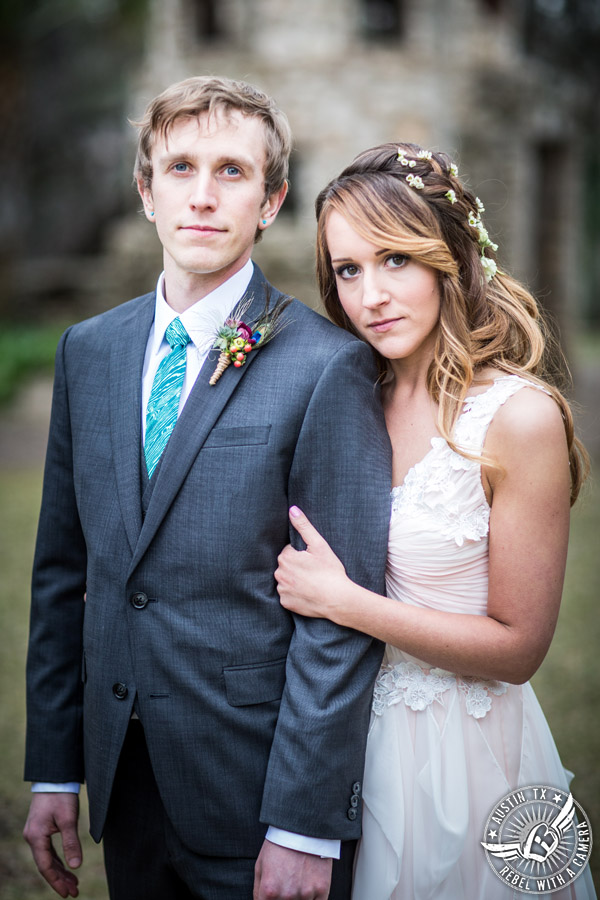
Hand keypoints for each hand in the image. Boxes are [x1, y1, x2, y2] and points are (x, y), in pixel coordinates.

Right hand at [23, 792, 80, 897]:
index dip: (57, 882)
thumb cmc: (61, 796)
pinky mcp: (41, 829)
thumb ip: (71, 843)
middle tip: (74, 892)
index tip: (68, 894)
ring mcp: (36, 833)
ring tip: (73, 883)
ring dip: (60, 871)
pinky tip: (67, 867)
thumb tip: (76, 866)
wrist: (55, 777)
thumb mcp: (69, 819)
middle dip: (60, 880)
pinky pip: (48, 850)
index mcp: (36, 837)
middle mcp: (33, 837)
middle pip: (46, 865)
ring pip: (47, 858)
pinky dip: (58, 860)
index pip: (46, 866)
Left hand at [254, 840, 332, 898]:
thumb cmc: (280, 845)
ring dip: (299, 899)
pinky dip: (312, 899)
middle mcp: (287, 896)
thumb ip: (258, 892)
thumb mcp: (260, 865)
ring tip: (298, 883)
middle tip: (287, 885)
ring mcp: (305, 894)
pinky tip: (309, 887)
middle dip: (284, 899)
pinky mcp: (322, 890)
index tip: (274, 896)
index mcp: (269, 891)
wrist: (303, 827)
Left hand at [275, 506, 348, 621]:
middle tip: (313, 571)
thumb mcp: (319, 545)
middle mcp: (280, 574)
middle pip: (285, 566)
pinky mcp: (285, 603)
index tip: (313, 561)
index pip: (289, 551)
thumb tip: (292, 510)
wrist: (338, 599)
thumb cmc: (330, 571)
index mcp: (286, 558)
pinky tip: (307, 593)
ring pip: (285, 580)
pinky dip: (295, 594)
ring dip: (294, 580)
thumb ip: (304, 526)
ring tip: (311, 582)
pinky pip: (287, 595)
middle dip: (296, 566)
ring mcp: (282, 590)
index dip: (302, 555)